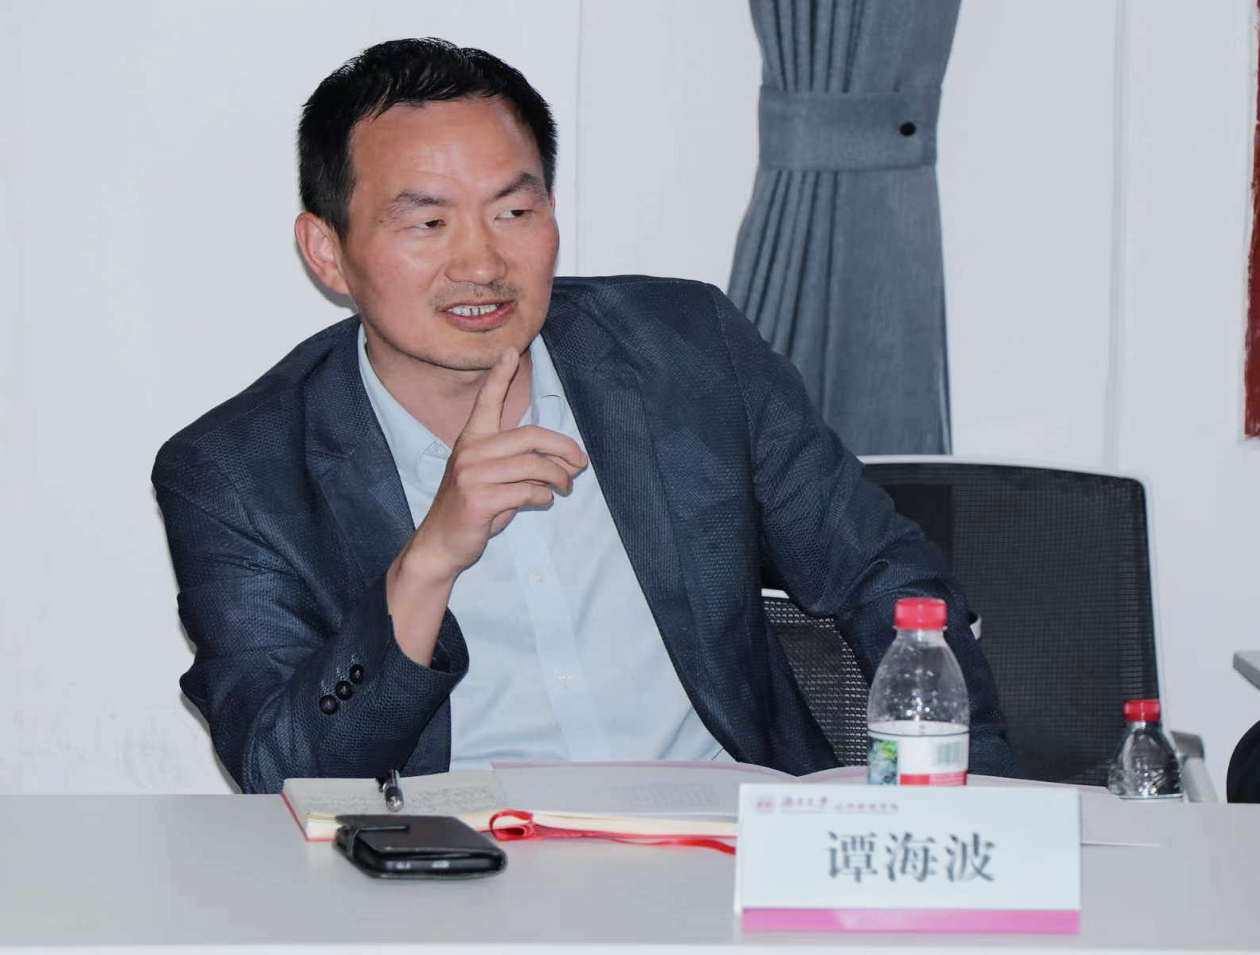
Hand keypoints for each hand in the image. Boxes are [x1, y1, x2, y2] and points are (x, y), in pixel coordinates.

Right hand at [384, 349, 586, 661]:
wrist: (441, 543)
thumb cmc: (470, 509)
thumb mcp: (488, 478)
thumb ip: (515, 463)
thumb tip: (557, 461)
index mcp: (471, 439)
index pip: (486, 401)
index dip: (499, 376)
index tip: (511, 350)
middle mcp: (471, 450)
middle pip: (532, 437)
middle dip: (565, 449)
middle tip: (580, 463)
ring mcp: (473, 473)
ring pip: (535, 466)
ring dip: (559, 478)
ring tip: (565, 487)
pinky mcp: (479, 497)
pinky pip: (528, 491)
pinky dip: (543, 497)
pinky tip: (543, 501)